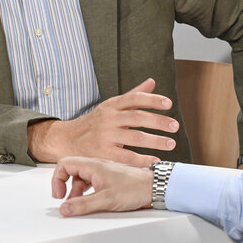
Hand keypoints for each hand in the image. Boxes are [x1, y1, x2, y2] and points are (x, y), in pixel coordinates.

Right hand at [28, 78, 178, 166]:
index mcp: (112, 105)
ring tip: (170, 144)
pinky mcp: (102, 153)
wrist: (67, 140)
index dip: (152, 100)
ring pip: (134, 137)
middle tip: (174, 126)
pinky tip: (154, 159)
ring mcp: (105, 136)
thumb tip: (152, 82)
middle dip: (158, 121)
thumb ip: (133, 95)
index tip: (168, 104)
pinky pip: (126, 156)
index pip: (134, 98)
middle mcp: (108, 118)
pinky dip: (142, 159)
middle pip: (137, 117)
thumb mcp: (111, 106)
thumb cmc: (95, 123)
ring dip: (155, 141)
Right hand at [52, 156, 152, 216]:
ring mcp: (103, 171)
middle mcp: (97, 165)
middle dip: (66, 187)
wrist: (154, 187)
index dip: (57, 179)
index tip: (59, 195)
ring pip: (82, 177)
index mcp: (93, 165)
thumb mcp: (105, 199)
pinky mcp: (109, 177)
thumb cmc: (134, 188)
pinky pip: (91, 181)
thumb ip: (83, 205)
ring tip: (81, 204)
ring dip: (77, 190)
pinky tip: (92, 199)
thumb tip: (65, 209)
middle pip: (72, 171)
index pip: (64, 164)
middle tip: (68, 202)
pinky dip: (87, 190)